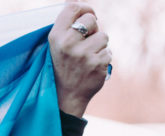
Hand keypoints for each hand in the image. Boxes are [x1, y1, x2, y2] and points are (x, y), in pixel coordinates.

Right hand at [49, 3, 112, 117]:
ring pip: (103, 36)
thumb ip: (66, 24)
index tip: (88, 14)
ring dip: (99, 45)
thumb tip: (73, 0)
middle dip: (93, 28)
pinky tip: (92, 67)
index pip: (73, 8)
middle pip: (92, 19)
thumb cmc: (61, 66)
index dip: (85, 8)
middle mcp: (68, 43)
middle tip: (86, 41)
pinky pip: (108, 52)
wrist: (65, 96)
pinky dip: (103, 59)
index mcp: (56, 36)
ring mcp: (83, 54)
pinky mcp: (97, 64)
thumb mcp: (57, 44)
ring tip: (87, 57)